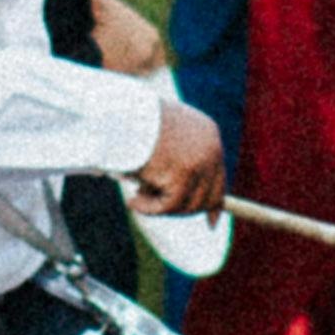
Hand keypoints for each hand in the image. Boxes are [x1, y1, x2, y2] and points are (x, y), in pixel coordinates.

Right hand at [127, 102, 227, 220]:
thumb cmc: (128, 121)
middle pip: (209, 197)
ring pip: (188, 205)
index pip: (218, 176)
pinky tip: (132, 201)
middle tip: (154, 206)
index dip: (212, 203)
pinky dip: (149, 209)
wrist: (116, 110)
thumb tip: (172, 194)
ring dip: (161, 208)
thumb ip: (172, 160)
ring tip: (135, 196)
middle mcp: (211, 146)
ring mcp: (200, 161)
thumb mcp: (158, 138)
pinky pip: (168, 206)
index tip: (210, 224)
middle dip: (183, 209)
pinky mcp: (183, 174)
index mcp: (207, 133)